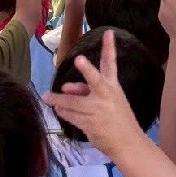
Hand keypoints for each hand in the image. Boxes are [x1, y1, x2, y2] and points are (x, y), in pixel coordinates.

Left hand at [44, 30, 140, 155]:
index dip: (109, 48)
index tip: (108, 33)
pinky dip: (63, 112)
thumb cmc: (116, 117)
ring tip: (47, 97)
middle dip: (87, 70)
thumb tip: (65, 88)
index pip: (111, 64)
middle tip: (79, 59)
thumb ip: (85, 90)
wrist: (128, 143)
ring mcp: (98, 111)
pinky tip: (58, 110)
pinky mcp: (91, 124)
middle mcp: (106, 96)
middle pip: (95, 81)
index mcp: (113, 86)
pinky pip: (71, 116)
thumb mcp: (106, 100)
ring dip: (58, 100)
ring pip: (73, 102)